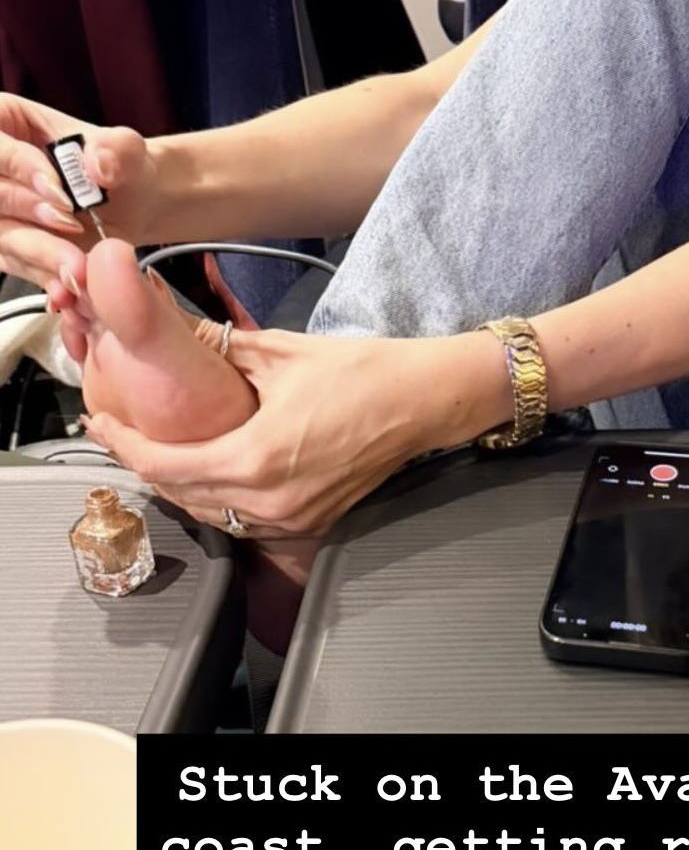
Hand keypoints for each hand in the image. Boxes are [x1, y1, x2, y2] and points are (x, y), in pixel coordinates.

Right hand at [0, 94, 157, 291]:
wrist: (131, 202)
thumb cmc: (119, 165)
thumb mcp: (126, 148)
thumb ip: (117, 149)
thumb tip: (98, 166)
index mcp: (5, 121)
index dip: (19, 167)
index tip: (61, 192)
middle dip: (29, 212)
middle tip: (72, 224)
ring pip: (2, 235)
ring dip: (38, 252)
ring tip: (79, 266)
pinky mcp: (7, 245)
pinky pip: (15, 263)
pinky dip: (43, 275)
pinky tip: (68, 285)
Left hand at [82, 326, 510, 536]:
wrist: (426, 401)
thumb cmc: (365, 372)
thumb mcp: (281, 351)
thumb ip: (220, 349)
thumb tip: (172, 329)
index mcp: (255, 458)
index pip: (164, 464)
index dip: (123, 445)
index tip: (100, 423)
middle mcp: (269, 500)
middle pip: (180, 495)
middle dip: (144, 464)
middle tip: (119, 433)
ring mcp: (292, 517)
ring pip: (210, 514)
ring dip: (178, 486)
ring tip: (156, 450)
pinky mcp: (310, 520)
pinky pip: (243, 520)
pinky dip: (215, 498)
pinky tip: (207, 470)